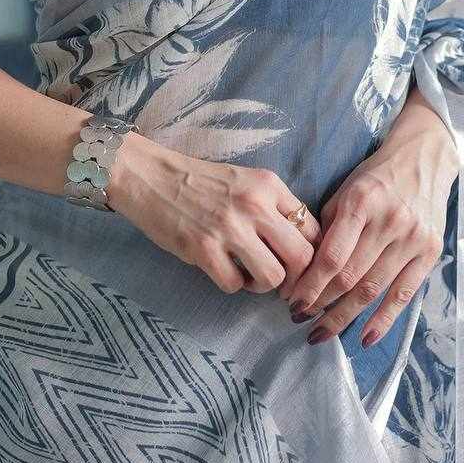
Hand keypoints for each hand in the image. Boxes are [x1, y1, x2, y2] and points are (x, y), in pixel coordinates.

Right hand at [108, 132, 322, 294]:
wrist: (152, 177)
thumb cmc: (201, 181)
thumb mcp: (246, 180)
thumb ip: (273, 207)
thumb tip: (300, 247)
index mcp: (268, 185)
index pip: (312, 228)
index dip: (311, 253)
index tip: (299, 263)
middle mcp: (254, 205)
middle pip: (302, 258)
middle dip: (296, 278)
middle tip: (282, 280)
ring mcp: (229, 229)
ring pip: (272, 277)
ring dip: (263, 285)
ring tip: (249, 275)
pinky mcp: (204, 250)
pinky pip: (234, 285)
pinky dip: (232, 284)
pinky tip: (223, 269)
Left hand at [278, 89, 458, 346]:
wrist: (424, 158)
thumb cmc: (376, 175)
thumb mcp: (346, 189)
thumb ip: (328, 227)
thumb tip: (304, 269)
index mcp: (361, 202)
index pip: (332, 257)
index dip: (310, 285)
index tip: (291, 303)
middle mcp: (389, 222)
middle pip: (350, 278)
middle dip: (321, 305)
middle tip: (299, 321)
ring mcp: (413, 239)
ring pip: (373, 290)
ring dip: (344, 318)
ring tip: (322, 334)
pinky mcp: (430, 253)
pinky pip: (404, 295)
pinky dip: (383, 320)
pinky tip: (363, 338)